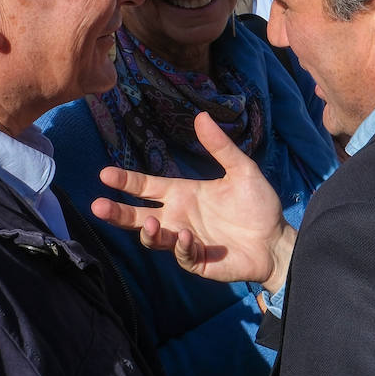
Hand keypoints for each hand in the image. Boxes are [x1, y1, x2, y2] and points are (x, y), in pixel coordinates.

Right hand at [92, 112, 294, 291]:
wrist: (277, 240)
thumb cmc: (258, 205)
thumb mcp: (242, 170)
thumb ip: (220, 147)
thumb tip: (201, 116)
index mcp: (184, 194)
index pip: (147, 187)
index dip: (126, 181)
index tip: (105, 174)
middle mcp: (179, 216)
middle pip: (138, 216)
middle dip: (117, 213)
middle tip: (97, 206)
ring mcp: (185, 240)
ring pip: (154, 239)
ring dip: (149, 233)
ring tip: (152, 224)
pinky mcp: (197, 260)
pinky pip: (182, 254)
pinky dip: (181, 246)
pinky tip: (187, 237)